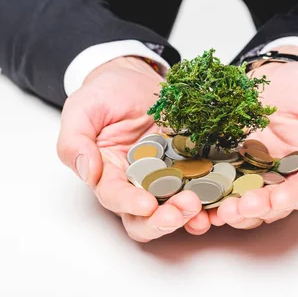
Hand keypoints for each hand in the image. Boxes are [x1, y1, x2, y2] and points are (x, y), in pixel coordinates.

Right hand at [56, 57, 210, 241]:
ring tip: (202, 205)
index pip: (115, 197)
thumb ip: (75, 142)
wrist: (135, 76)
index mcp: (107, 174)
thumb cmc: (104, 93)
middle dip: (163, 220)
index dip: (129, 204)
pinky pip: (201, 184)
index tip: (146, 204)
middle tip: (183, 209)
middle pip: (146, 217)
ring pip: (175, 206)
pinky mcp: (189, 164)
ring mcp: (166, 175)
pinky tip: (222, 195)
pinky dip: (211, 195)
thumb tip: (88, 172)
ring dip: (189, 212)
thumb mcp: (81, 109)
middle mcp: (137, 182)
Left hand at [210, 59, 297, 228]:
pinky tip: (196, 198)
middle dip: (254, 209)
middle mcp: (286, 180)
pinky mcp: (233, 164)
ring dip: (230, 209)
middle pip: (272, 204)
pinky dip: (209, 193)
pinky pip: (221, 182)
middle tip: (235, 209)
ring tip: (215, 210)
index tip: (279, 200)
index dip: (293, 198)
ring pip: (245, 201)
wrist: (282, 75)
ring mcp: (257, 174)